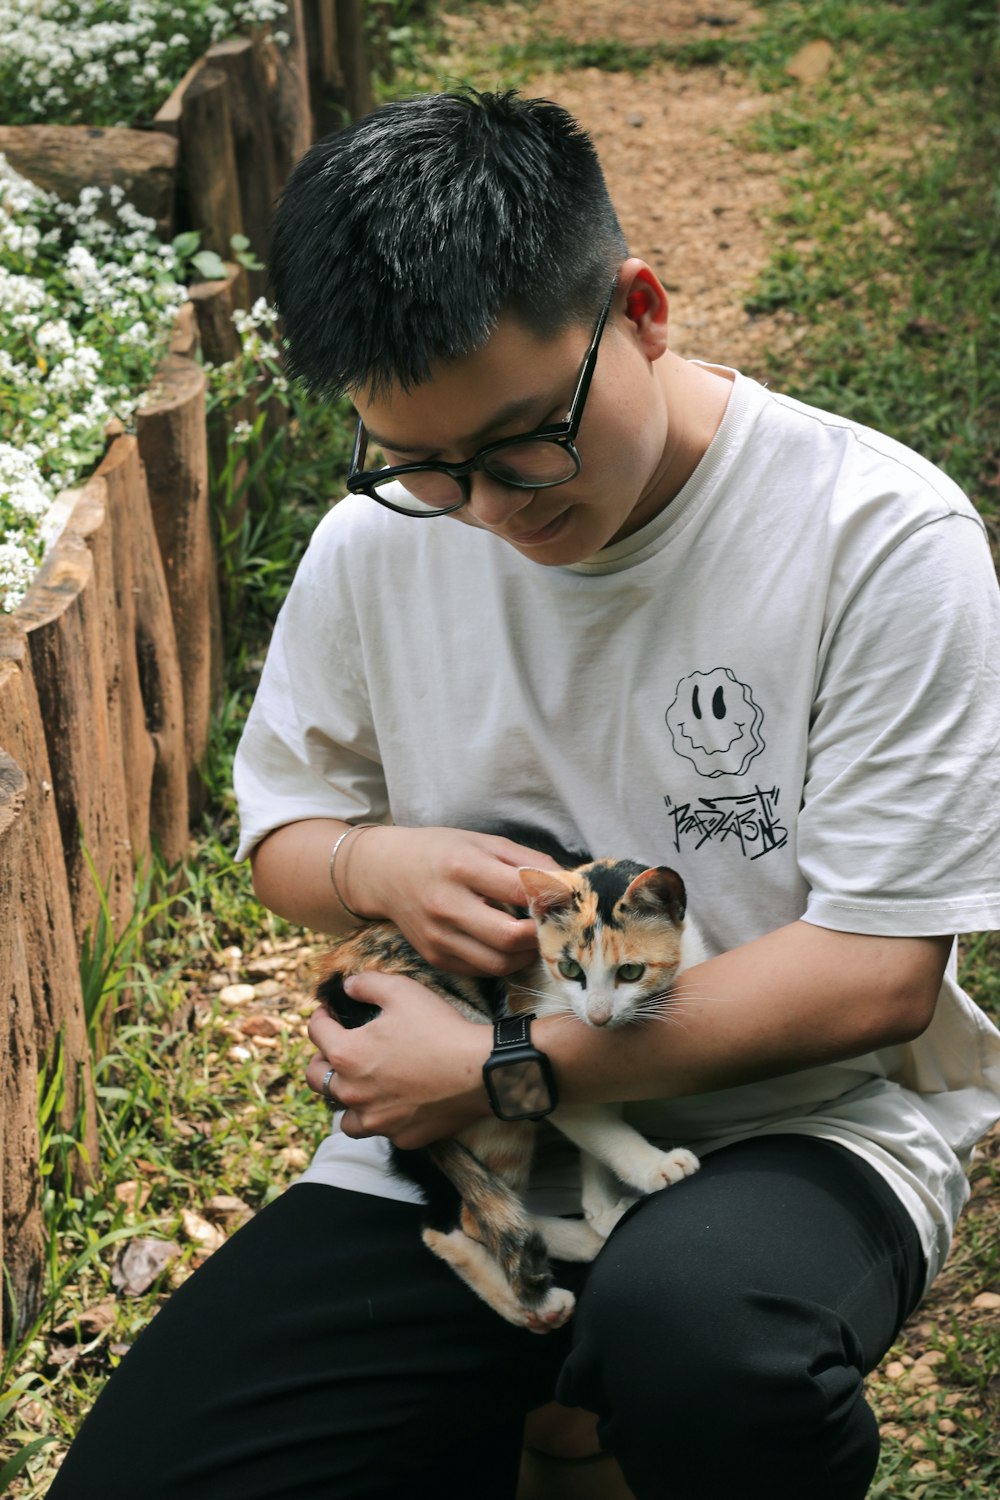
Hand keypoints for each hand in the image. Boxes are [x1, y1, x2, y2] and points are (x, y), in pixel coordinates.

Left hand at [306, 970, 493, 1147]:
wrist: (480, 1071)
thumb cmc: (439, 1028)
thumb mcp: (401, 991)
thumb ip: (366, 984)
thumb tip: (347, 986)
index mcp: (348, 1054)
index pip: (316, 1033)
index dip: (320, 1016)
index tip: (328, 1012)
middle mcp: (353, 1092)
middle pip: (317, 1079)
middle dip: (321, 1060)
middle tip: (335, 1050)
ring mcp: (376, 1120)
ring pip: (343, 1116)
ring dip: (346, 1099)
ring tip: (359, 1086)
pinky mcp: (401, 1136)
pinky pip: (379, 1130)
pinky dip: (380, 1117)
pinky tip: (393, 1104)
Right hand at [344, 825, 562, 975]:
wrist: (386, 871)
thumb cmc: (441, 851)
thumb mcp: (484, 842)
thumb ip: (528, 861)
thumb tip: (568, 882)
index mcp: (462, 866)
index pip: (520, 891)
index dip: (551, 898)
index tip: (567, 899)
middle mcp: (446, 904)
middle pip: (511, 936)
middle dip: (541, 934)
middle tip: (552, 925)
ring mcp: (438, 936)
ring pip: (499, 962)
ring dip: (526, 954)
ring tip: (533, 937)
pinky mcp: (434, 957)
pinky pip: (481, 970)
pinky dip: (503, 962)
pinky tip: (508, 945)